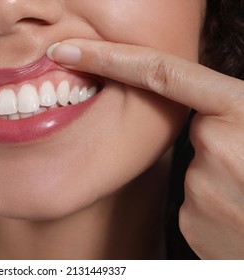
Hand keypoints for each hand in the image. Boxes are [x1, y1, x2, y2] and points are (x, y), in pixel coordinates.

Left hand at [47, 38, 243, 258]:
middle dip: (214, 141)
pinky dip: (213, 203)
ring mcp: (200, 187)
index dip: (107, 57)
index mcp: (241, 111)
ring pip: (193, 168)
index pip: (158, 73)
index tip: (66, 50)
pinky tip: (240, 214)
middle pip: (190, 131)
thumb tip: (211, 112)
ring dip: (219, 175)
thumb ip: (235, 108)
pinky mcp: (190, 219)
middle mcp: (214, 146)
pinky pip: (192, 200)